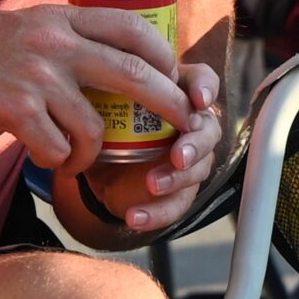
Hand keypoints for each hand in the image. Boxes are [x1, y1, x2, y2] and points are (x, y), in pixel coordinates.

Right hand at [0, 4, 195, 179]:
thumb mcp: (18, 28)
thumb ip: (59, 38)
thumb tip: (106, 60)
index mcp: (57, 17)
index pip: (132, 26)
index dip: (164, 55)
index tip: (177, 77)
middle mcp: (52, 41)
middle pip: (134, 75)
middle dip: (168, 105)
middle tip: (183, 126)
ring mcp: (34, 76)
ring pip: (94, 126)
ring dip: (93, 152)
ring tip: (78, 157)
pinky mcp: (13, 111)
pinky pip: (58, 149)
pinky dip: (56, 160)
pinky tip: (41, 156)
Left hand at [76, 61, 224, 232]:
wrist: (100, 163)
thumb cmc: (110, 120)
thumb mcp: (105, 100)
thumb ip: (107, 89)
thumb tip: (89, 82)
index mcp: (176, 93)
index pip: (202, 81)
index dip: (206, 88)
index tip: (197, 100)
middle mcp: (190, 124)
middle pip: (209, 130)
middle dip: (196, 144)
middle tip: (179, 155)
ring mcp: (189, 160)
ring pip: (199, 169)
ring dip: (176, 178)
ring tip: (152, 184)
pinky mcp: (180, 191)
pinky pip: (176, 205)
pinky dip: (156, 213)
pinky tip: (134, 217)